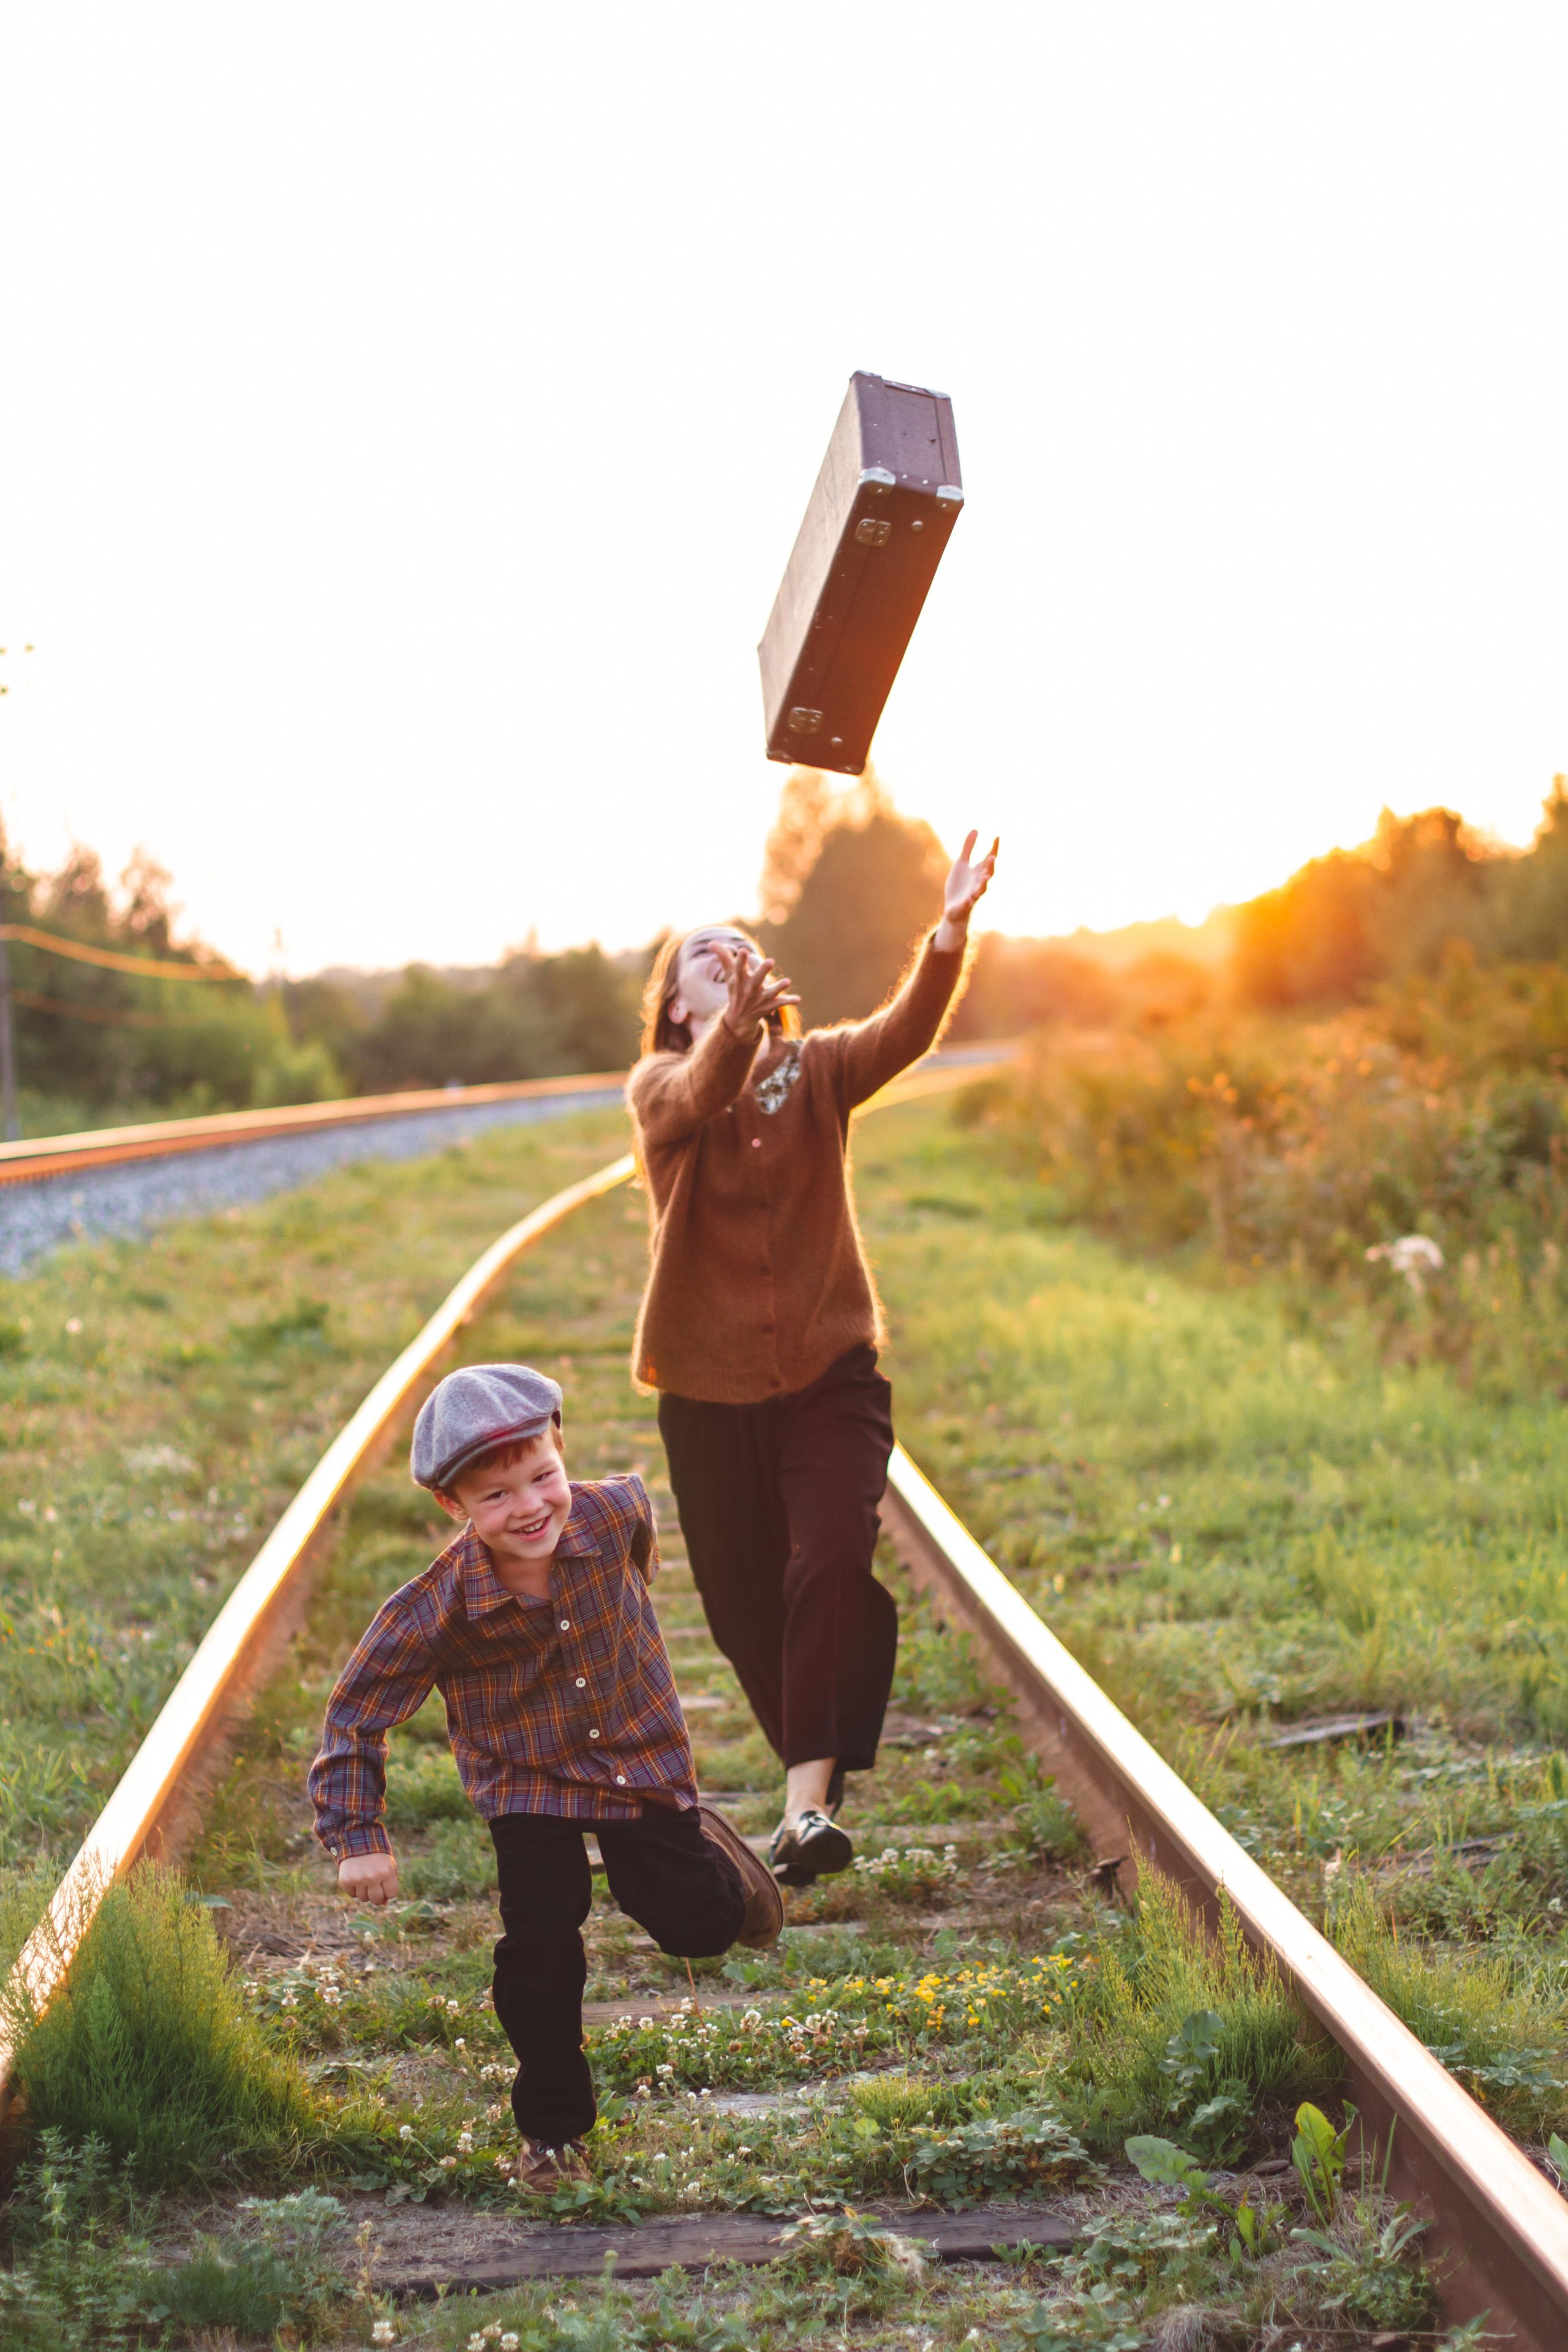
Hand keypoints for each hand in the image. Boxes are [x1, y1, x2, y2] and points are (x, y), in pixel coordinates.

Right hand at [338, 1849, 398, 1905]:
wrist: (358, 1842)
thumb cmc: (377, 1857)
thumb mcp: (389, 1866)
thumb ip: (390, 1884)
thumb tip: (384, 1903)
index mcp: (387, 1872)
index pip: (391, 1894)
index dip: (388, 1890)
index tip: (385, 1883)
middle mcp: (372, 1877)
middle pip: (376, 1900)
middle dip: (377, 1895)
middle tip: (374, 1884)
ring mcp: (358, 1879)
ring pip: (364, 1898)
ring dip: (365, 1891)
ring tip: (365, 1878)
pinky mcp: (346, 1881)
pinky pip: (352, 1895)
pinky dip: (354, 1889)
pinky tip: (356, 1877)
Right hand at [719, 944, 799, 1037]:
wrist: (739, 1018)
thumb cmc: (736, 990)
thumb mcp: (729, 975)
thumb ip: (723, 958)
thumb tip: (711, 943)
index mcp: (740, 981)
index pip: (739, 969)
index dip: (740, 960)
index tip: (743, 950)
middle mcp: (750, 989)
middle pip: (756, 980)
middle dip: (763, 971)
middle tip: (770, 961)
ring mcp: (761, 998)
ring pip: (771, 992)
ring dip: (778, 987)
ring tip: (787, 981)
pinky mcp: (770, 1005)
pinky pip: (780, 1003)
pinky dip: (788, 1002)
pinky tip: (798, 999)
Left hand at [936, 830, 997, 947]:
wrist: (953, 908)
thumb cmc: (959, 885)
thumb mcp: (961, 864)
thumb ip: (968, 848)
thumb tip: (975, 830)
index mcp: (978, 872)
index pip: (989, 859)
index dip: (994, 849)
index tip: (997, 837)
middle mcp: (978, 882)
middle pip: (987, 873)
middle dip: (990, 866)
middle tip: (992, 857)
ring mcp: (972, 894)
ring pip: (981, 889)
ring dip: (983, 883)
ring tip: (985, 877)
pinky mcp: (964, 905)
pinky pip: (967, 904)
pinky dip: (968, 901)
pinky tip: (968, 899)